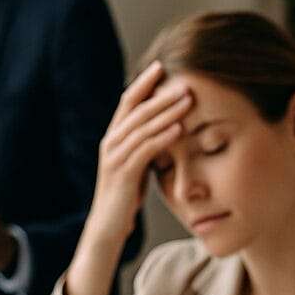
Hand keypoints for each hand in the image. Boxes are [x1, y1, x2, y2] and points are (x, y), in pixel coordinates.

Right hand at [63, 61, 192, 294]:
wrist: (106, 228)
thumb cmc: (124, 199)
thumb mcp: (136, 167)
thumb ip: (145, 146)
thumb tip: (166, 128)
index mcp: (113, 138)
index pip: (128, 102)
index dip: (144, 83)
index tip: (163, 66)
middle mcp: (110, 142)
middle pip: (137, 109)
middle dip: (161, 93)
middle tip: (185, 80)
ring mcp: (115, 158)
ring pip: (142, 126)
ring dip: (167, 111)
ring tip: (188, 99)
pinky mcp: (123, 174)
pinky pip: (145, 150)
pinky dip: (162, 137)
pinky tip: (179, 128)